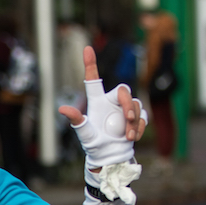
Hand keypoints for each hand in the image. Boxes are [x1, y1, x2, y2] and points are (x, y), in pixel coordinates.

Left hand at [58, 46, 146, 166]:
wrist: (110, 156)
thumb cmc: (94, 144)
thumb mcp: (84, 133)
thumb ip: (76, 119)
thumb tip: (62, 108)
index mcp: (97, 101)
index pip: (93, 79)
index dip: (90, 64)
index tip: (87, 49)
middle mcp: (111, 101)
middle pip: (123, 90)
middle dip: (128, 103)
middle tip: (128, 118)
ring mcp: (125, 108)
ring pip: (135, 103)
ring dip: (133, 120)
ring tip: (127, 135)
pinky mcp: (137, 117)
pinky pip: (143, 116)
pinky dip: (139, 127)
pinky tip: (132, 138)